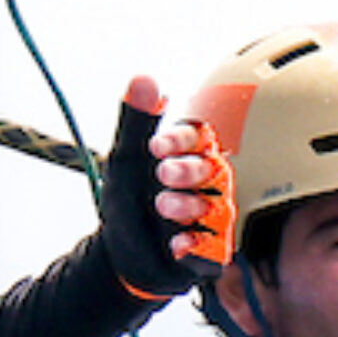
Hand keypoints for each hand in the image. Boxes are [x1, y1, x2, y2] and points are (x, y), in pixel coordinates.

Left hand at [92, 75, 231, 301]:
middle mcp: (205, 187)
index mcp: (188, 159)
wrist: (119, 256)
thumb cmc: (129, 204)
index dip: (182, 139)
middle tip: (162, 173)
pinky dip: (199, 247)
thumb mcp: (124, 161)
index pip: (199, 138)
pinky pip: (216, 249)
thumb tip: (144, 79)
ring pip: (218, 207)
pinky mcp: (210, 253)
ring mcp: (211, 221)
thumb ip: (135, 122)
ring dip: (191, 205)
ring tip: (163, 205)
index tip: (156, 145)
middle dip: (190, 171)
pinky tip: (178, 244)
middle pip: (214, 170)